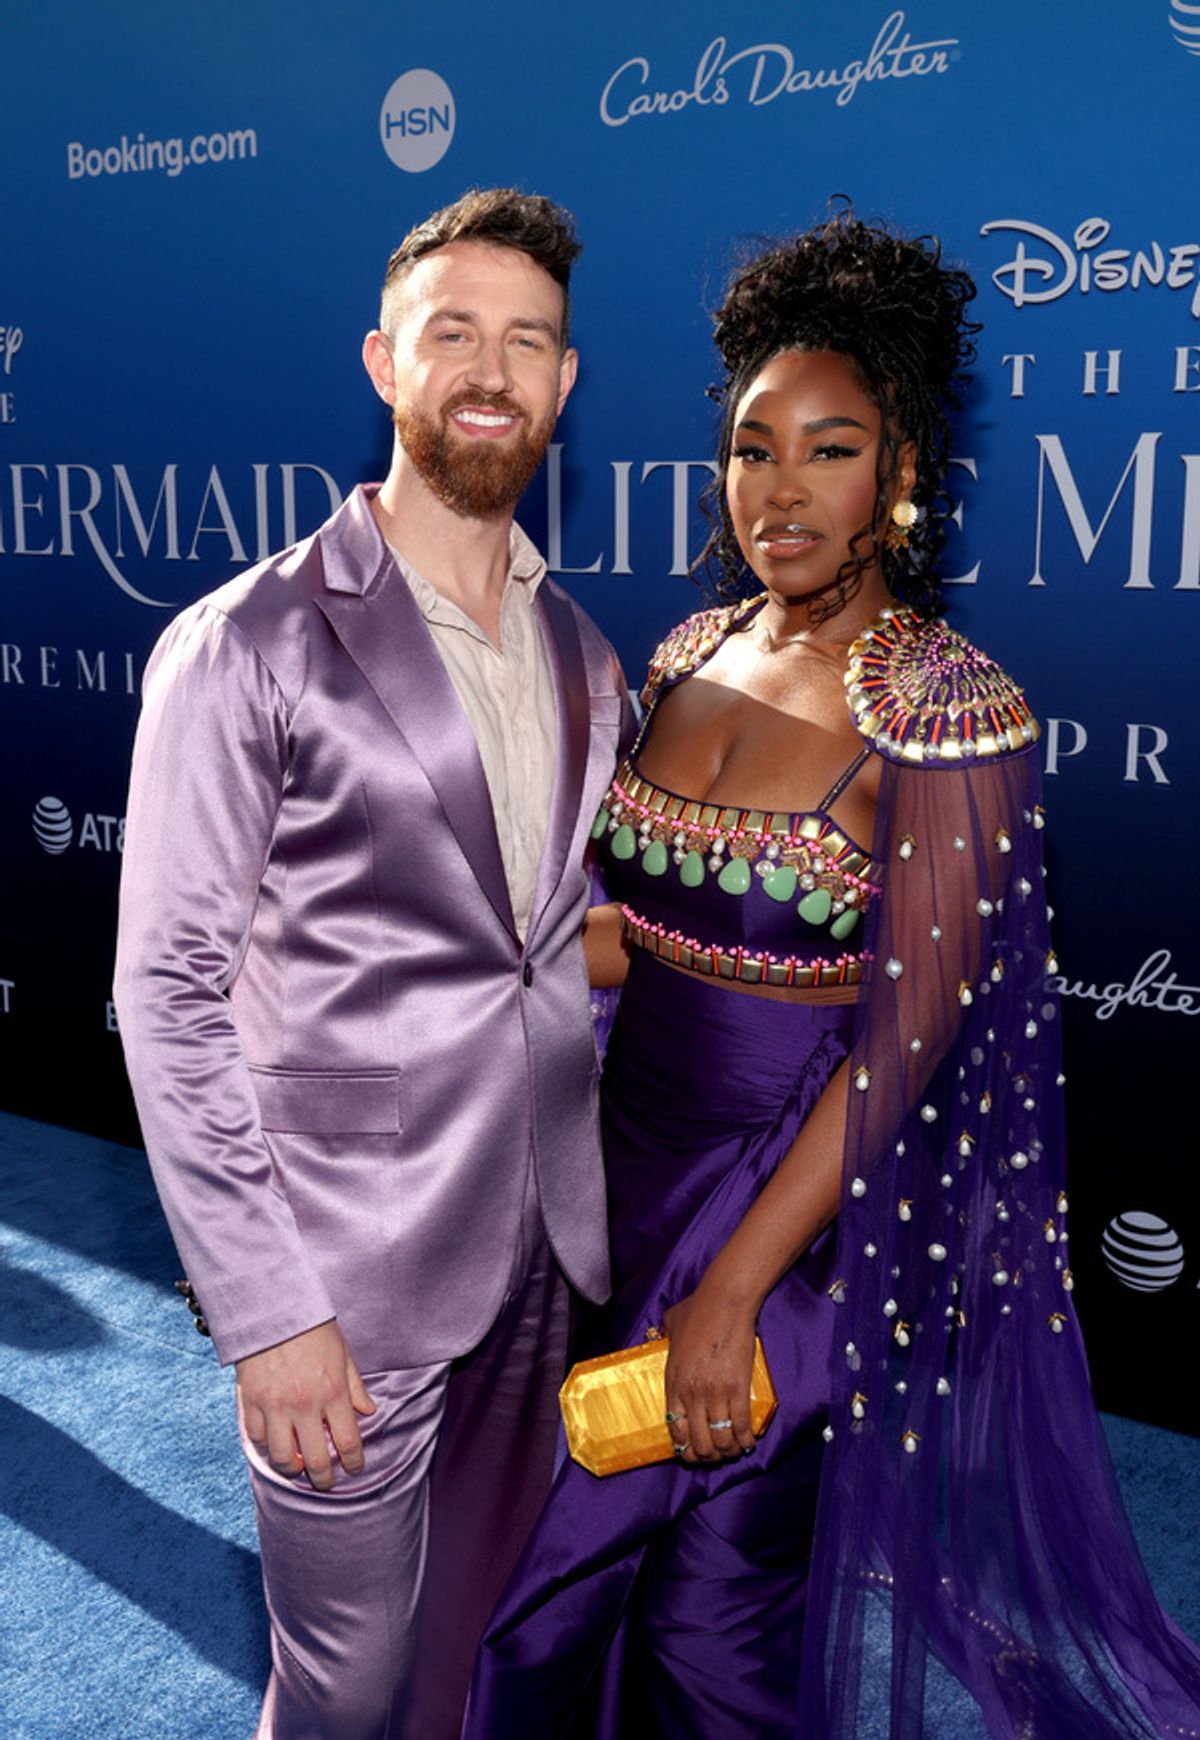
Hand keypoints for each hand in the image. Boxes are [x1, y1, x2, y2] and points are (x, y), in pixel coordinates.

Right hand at [236, 1318, 375, 1490]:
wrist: (274, 1306)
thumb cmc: (313, 1328)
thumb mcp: (343, 1353)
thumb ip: (355, 1387)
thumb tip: (368, 1412)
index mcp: (332, 1392)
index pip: (348, 1442)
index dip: (354, 1463)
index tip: (355, 1469)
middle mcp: (304, 1404)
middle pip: (316, 1460)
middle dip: (324, 1479)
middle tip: (326, 1481)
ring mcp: (274, 1405)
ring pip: (282, 1458)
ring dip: (293, 1468)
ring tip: (298, 1466)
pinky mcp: (250, 1401)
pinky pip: (256, 1438)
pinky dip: (265, 1446)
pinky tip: (274, 1443)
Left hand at [662, 1285, 758, 1464]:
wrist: (725, 1301)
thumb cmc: (697, 1309)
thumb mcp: (671, 1324)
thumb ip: (664, 1335)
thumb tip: (661, 1334)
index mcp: (673, 1382)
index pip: (674, 1429)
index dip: (684, 1449)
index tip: (692, 1452)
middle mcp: (692, 1393)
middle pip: (698, 1442)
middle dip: (707, 1457)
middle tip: (716, 1457)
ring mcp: (715, 1393)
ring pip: (720, 1440)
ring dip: (728, 1452)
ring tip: (733, 1451)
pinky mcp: (738, 1388)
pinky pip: (741, 1426)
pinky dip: (746, 1440)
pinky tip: (748, 1443)